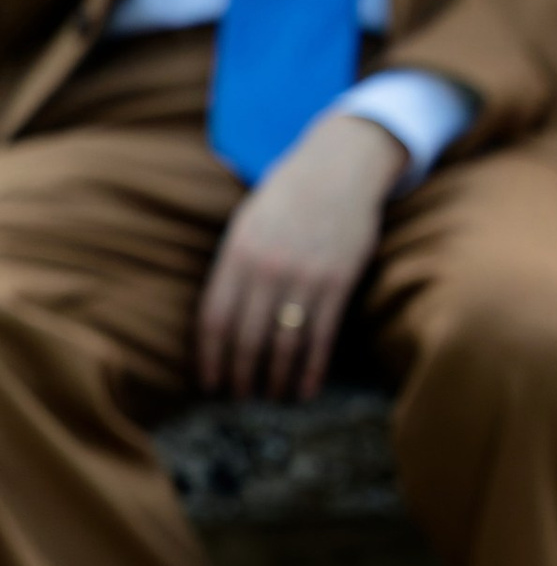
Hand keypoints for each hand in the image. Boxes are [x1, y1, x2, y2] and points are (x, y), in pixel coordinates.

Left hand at [197, 112, 406, 398]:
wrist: (339, 167)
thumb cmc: (288, 196)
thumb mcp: (247, 222)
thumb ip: (233, 266)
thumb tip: (220, 318)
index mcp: (237, 253)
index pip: (214, 318)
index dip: (209, 357)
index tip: (208, 384)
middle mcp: (267, 267)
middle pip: (246, 337)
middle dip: (240, 374)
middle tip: (239, 397)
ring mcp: (304, 276)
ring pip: (284, 342)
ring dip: (276, 378)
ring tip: (272, 397)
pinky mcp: (337, 282)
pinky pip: (321, 336)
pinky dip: (312, 368)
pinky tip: (306, 388)